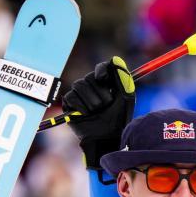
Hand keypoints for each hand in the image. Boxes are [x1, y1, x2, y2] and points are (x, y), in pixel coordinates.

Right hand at [61, 56, 135, 171]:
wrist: (108, 137)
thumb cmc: (119, 119)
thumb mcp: (125, 97)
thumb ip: (122, 78)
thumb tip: (115, 60)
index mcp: (106, 83)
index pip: (102, 68)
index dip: (102, 70)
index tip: (104, 78)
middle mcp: (92, 87)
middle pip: (89, 77)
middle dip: (99, 92)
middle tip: (106, 105)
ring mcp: (80, 95)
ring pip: (79, 85)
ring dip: (91, 101)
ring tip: (98, 111)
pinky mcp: (69, 104)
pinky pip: (70, 97)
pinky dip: (81, 106)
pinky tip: (87, 114)